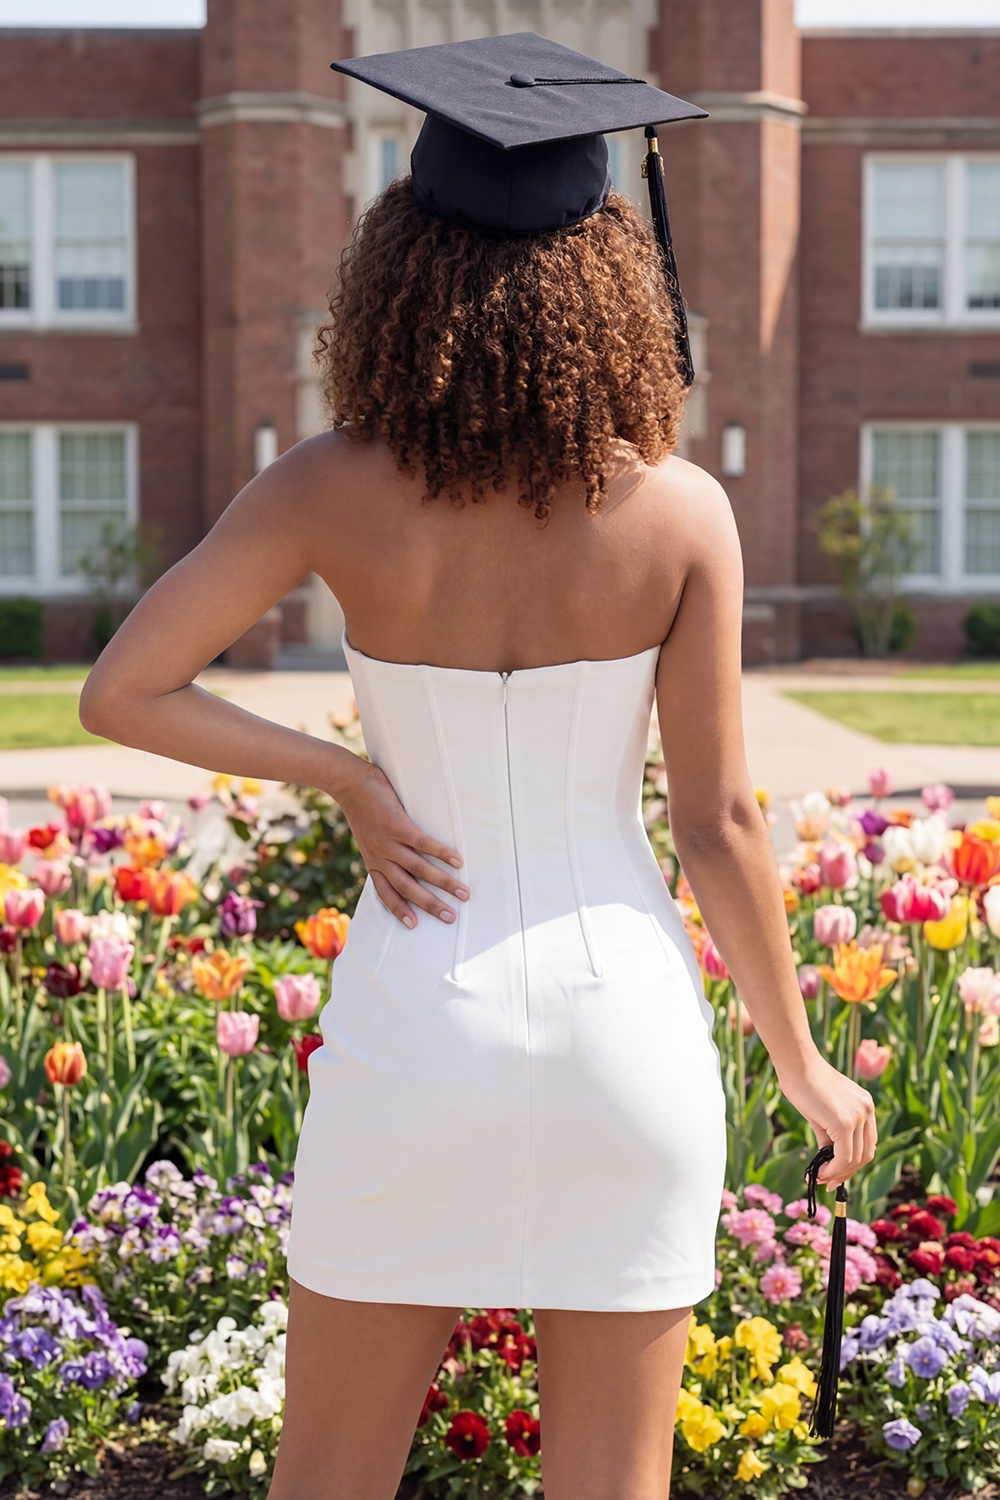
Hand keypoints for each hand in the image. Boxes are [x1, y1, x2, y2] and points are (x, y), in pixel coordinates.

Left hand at [334, 759, 468, 927]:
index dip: (400, 910)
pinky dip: (441, 853)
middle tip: (451, 918)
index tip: (414, 925)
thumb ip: (381, 850)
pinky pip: (423, 843)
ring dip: (444, 883)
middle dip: (430, 905)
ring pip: (419, 869)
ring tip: (464, 893)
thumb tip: (401, 859)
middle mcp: (380, 857)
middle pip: (407, 888)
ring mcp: (388, 842)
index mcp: (373, 861)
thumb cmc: (361, 807)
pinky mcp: (396, 824)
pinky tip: (458, 861)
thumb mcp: (366, 836)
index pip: (386, 893)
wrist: (347, 783)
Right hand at [778, 1053, 877, 1189]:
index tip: (836, 1174)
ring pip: (855, 1159)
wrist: (796, 1064)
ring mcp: (858, 1116)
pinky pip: (844, 1156)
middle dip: (847, 1172)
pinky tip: (819, 1172)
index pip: (867, 1143)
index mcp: (865, 1105)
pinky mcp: (844, 1123)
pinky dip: (833, 1169)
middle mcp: (867, 1110)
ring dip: (837, 1173)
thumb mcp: (824, 1111)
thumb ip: (831, 1134)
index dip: (853, 1163)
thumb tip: (828, 1159)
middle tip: (828, 1182)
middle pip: (866, 1155)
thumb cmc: (804, 1082)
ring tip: (819, 1177)